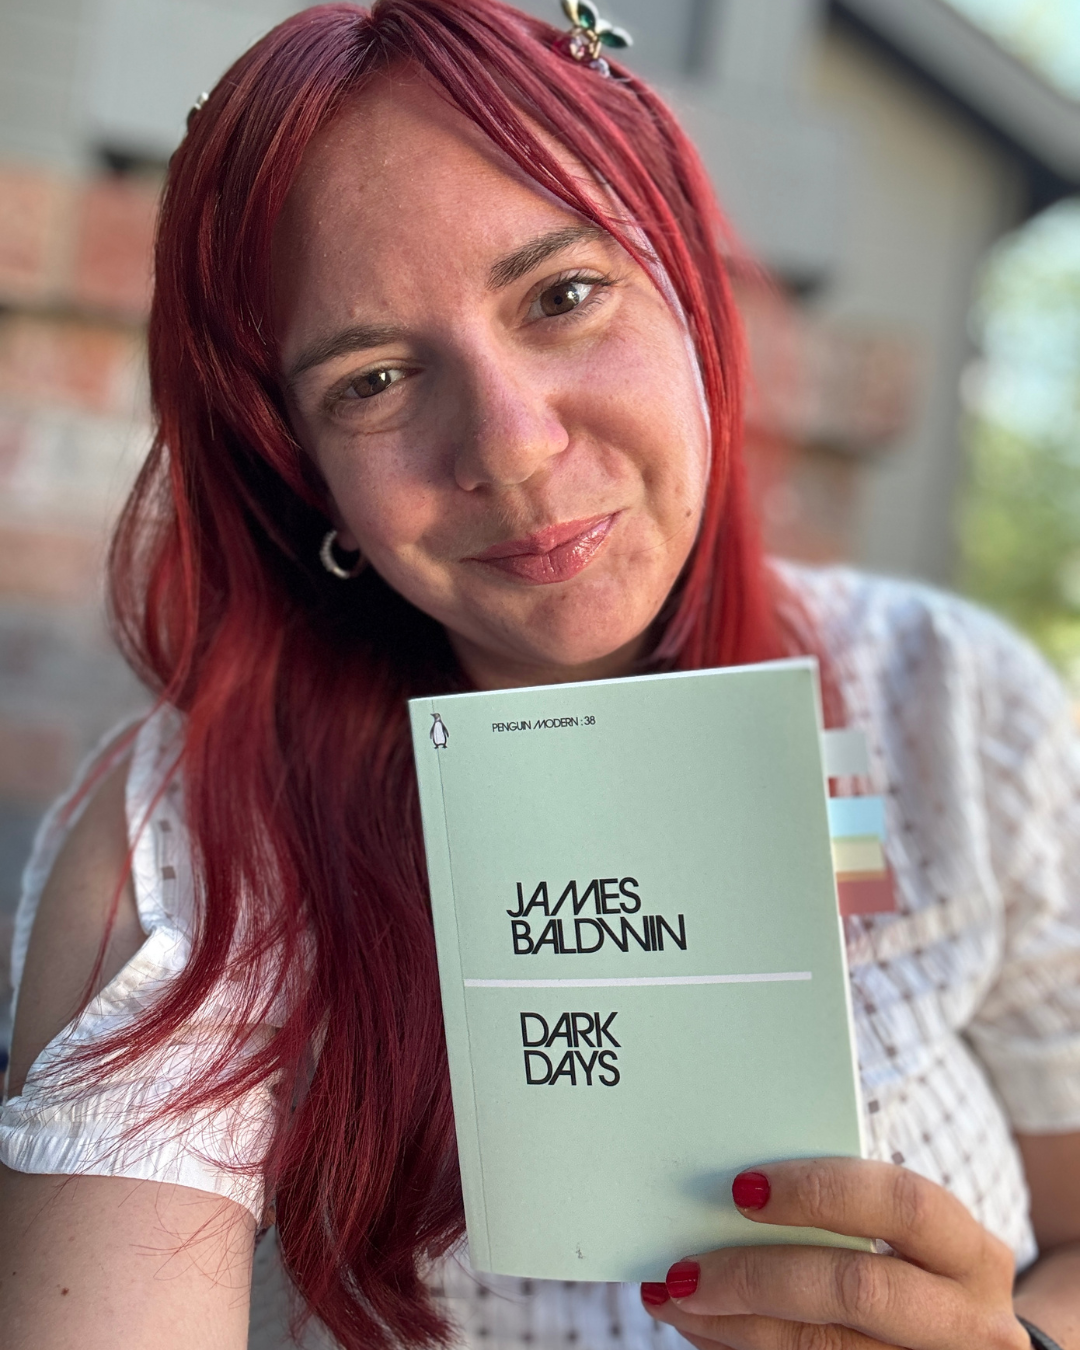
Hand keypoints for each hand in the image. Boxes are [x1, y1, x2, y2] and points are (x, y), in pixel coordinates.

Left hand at [640, 1157, 1030, 1349]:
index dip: (820, 1190)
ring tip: (674, 1300)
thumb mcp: (909, 1241)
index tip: (741, 1188)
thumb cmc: (916, 1274)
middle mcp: (969, 1323)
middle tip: (684, 1268)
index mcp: (969, 1253)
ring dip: (733, 1325)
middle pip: (857, 1288)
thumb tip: (735, 1188)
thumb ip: (845, 1210)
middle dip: (758, 1276)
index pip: (902, 1204)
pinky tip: (705, 1332)